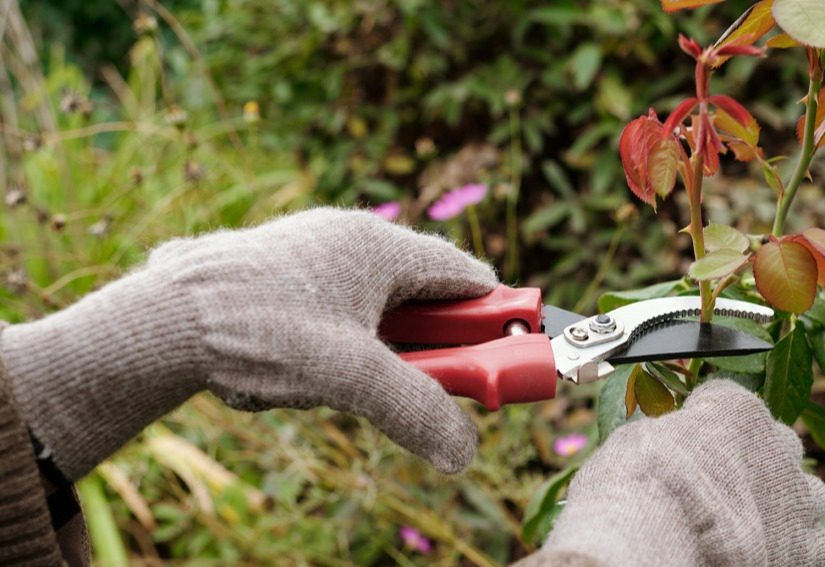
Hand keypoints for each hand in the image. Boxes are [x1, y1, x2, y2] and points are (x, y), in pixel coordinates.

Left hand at [1, 208, 497, 479]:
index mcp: (376, 245)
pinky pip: (330, 308)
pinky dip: (338, 343)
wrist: (155, 327)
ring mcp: (306, 252)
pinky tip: (306, 372)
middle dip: (432, 344)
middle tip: (434, 383)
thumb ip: (417, 411)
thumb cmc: (257, 333)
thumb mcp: (349, 378)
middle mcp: (345, 237)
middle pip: (421, 293)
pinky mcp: (274, 273)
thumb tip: (463, 451)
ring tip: (350, 383)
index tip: (509, 354)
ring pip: (373, 305)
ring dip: (381, 349)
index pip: (465, 276)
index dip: (494, 318)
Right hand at [524, 380, 824, 566]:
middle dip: (754, 460)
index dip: (706, 422)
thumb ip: (668, 433)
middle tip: (722, 486)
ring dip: (783, 502)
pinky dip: (793, 543)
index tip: (689, 442)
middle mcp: (779, 445)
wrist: (656, 542)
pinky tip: (763, 549)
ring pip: (806, 492)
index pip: (728, 401)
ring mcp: (800, 498)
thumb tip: (665, 442)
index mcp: (737, 409)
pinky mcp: (809, 547)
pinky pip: (814, 540)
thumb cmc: (639, 487)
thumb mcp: (638, 438)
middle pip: (778, 443)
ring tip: (748, 523)